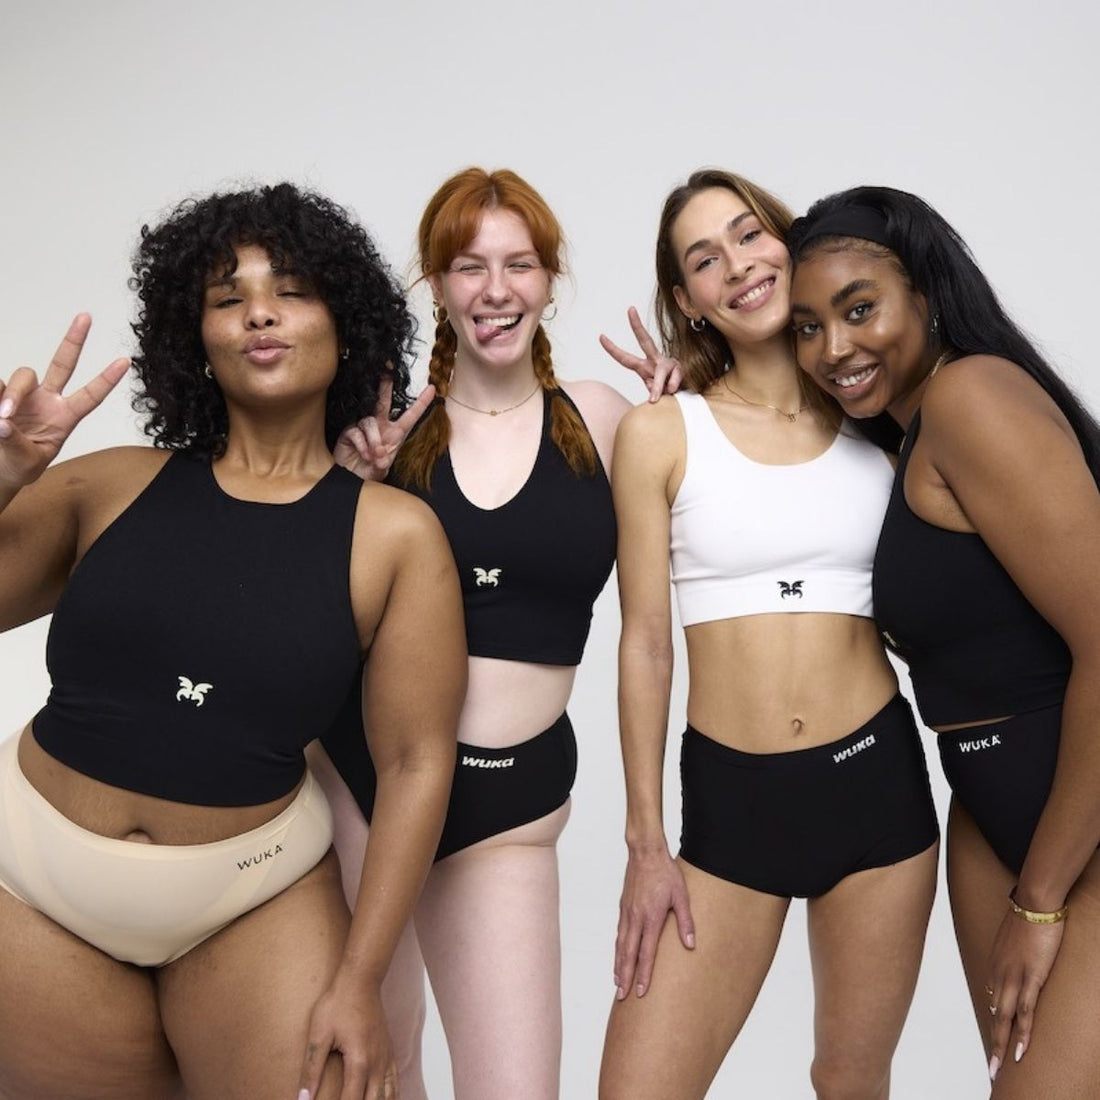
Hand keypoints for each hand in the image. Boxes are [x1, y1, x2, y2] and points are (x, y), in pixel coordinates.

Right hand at [0, 314, 127, 489]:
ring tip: (3, 417)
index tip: (126, 361)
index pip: (90, 396)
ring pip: (23, 376)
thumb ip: (17, 443)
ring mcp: (22, 395)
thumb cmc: (19, 466)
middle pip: (62, 364)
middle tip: (87, 316)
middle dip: (74, 340)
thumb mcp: (26, 463)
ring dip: (13, 394)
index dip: (107, 379)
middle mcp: (47, 400)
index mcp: (65, 418)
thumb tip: (1, 421)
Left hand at [297, 972, 396, 1099]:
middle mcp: (377, 1063)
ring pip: (388, 1095)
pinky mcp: (389, 1050)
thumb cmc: (337, 1004)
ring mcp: (386, 1057)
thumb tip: (302, 1099)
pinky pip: (394, 1081)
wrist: (361, 980)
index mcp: (360, 1061)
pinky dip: (390, 1096)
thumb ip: (311, 1070)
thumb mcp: (319, 1035)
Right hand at [334, 379, 435, 481]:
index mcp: (395, 433)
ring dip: (374, 440)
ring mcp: (363, 426)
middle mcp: (380, 425)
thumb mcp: (382, 468)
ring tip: (374, 456)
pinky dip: (363, 444)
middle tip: (388, 371)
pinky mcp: (349, 431)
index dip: (421, 402)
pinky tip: (364, 454)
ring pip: (370, 421)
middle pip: (384, 401)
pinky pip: (357, 431)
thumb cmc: (369, 470)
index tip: (433, 389)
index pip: (410, 415)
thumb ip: (383, 463)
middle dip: (386, 385)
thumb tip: (381, 457)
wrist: (351, 479)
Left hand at [599, 307, 683, 403]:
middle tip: (630, 309)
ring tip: (656, 398)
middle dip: (637, 325)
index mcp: (643, 366)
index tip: (601, 336)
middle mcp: (655, 360)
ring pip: (660, 373)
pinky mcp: (679, 368)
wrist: (685, 394)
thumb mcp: (653, 394)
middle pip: (645, 340)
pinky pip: (672, 382)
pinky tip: (674, 391)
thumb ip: (651, 390)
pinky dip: (671, 389)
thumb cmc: (666, 392)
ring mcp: (668, 363)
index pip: (625, 358)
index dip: (613, 349)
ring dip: (657, 386)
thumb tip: (654, 394)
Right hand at [613, 847, 694, 999]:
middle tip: (621, 997)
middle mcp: (636, 918)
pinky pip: (619, 933)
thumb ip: (686, 921)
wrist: (645, 852)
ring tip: (617, 983)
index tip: (641, 992)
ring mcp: (627, 912)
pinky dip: (617, 949)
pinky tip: (619, 956)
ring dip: (619, 965)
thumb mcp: (682, 895)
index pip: (646, 953)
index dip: (643, 974)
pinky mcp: (623, 906)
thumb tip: (690, 944)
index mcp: (651, 917)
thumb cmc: (666, 872)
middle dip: (625, 977)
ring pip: (621, 945)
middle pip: (629, 954)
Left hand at [985, 906, 1064, 1080]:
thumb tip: (1019, 959)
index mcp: (996, 964)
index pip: (993, 999)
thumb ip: (1013, 953)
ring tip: (1000, 1069)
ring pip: (1005, 1018)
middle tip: (992, 1068)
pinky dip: (1022, 1033)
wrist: (1034, 903)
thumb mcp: (1015, 939)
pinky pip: (1025, 1011)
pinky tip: (1020, 1051)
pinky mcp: (1031, 977)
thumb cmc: (1028, 916)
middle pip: (995, 1015)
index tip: (994, 1039)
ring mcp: (1014, 977)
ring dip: (1003, 1045)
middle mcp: (999, 973)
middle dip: (994, 1042)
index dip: (994, 1022)